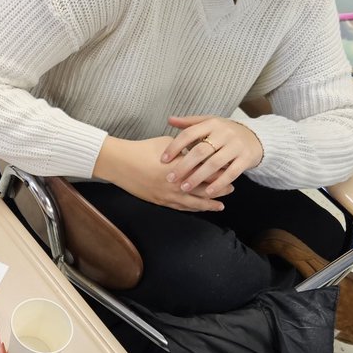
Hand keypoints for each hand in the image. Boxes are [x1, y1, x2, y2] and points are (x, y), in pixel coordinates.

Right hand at [94, 136, 229, 211]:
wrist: (121, 163)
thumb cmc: (144, 149)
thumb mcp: (169, 144)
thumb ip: (186, 150)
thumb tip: (199, 152)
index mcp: (182, 166)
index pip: (207, 171)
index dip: (221, 172)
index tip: (231, 171)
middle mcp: (178, 183)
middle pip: (205, 188)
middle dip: (220, 189)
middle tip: (232, 188)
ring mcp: (169, 195)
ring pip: (195, 203)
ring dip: (209, 204)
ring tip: (220, 205)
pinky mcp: (160, 201)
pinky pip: (181, 207)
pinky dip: (193, 208)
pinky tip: (199, 208)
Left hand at [159, 116, 262, 197]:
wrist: (256, 137)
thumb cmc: (225, 132)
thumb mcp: (209, 123)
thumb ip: (189, 123)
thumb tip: (169, 119)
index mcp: (212, 123)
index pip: (189, 134)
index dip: (175, 147)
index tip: (163, 160)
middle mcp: (225, 133)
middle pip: (200, 151)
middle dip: (184, 166)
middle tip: (170, 178)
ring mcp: (236, 146)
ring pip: (214, 163)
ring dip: (198, 177)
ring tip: (184, 187)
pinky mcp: (246, 158)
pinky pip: (231, 173)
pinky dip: (219, 183)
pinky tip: (207, 192)